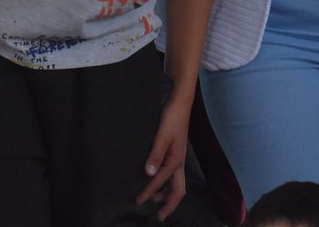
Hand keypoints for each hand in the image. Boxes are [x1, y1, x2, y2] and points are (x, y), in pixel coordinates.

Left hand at [136, 97, 190, 218]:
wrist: (180, 103)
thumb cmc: (172, 118)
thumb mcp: (161, 136)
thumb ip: (155, 154)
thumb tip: (149, 174)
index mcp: (176, 160)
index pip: (161, 182)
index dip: (149, 193)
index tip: (138, 202)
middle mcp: (179, 162)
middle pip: (178, 190)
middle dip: (169, 204)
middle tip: (159, 217)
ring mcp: (178, 158)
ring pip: (176, 183)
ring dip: (167, 195)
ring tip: (154, 202)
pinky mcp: (174, 153)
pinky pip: (172, 175)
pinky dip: (166, 183)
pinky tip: (156, 181)